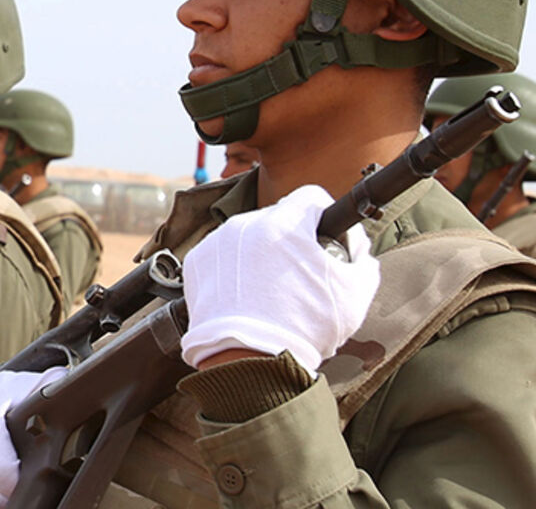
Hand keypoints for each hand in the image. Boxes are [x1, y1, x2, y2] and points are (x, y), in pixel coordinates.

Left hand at [180, 184, 380, 375]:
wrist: (248, 361)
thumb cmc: (303, 329)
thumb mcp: (354, 295)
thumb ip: (363, 263)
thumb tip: (359, 253)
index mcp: (285, 224)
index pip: (311, 197)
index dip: (325, 215)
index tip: (327, 236)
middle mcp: (246, 225)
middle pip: (277, 218)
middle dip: (292, 239)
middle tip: (301, 271)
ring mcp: (216, 243)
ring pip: (247, 236)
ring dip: (261, 253)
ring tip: (271, 290)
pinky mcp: (196, 263)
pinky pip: (222, 256)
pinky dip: (234, 270)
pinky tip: (246, 296)